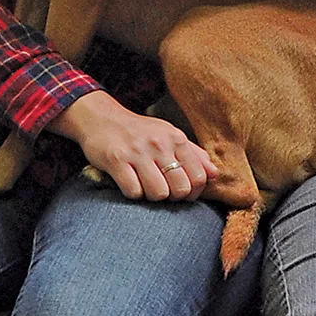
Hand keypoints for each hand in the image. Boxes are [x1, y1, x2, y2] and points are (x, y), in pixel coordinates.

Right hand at [50, 90, 214, 201]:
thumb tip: (215, 173)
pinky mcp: (116, 160)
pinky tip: (129, 182)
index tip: (181, 192)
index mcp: (175, 138)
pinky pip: (133, 191)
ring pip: (158, 193)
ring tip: (145, 185)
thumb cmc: (139, 131)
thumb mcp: (168, 135)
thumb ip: (193, 154)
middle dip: (172, 197)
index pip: (198, 177)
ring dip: (152, 196)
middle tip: (162, 190)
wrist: (100, 118)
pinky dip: (132, 193)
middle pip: (180, 189)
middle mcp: (159, 143)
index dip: (193, 193)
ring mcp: (137, 152)